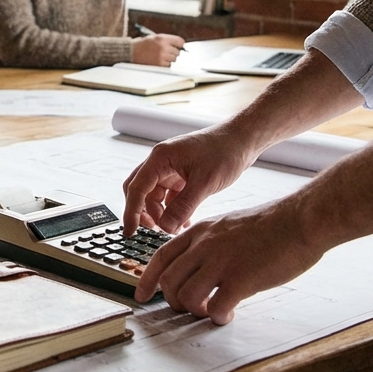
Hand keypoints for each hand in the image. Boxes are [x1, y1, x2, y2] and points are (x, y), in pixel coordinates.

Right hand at [123, 125, 256, 233]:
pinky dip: (172, 209)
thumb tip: (165, 227)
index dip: (131, 212)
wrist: (242, 140)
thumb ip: (183, 206)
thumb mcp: (204, 183)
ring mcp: (171, 168)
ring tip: (174, 227)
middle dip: (143, 212)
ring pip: (154, 195)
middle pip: (139, 190)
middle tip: (152, 230)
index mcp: (160, 158)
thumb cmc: (225, 151)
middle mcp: (161, 162)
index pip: (136, 188)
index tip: (129, 231)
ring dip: (160, 213)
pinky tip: (184, 220)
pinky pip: (169, 196)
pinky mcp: (181, 175)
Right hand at [131, 33, 184, 65]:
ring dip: (169, 59)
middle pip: (178, 52)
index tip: (178, 46)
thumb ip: (167, 40)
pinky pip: (168, 65)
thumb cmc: (142, 45)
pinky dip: (165, 64)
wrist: (131, 52)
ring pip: (174, 59)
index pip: (180, 41)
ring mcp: (162, 56)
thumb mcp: (154, 37)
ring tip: (160, 57)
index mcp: (162, 38)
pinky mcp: (159, 64)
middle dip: (173, 52)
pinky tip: (158, 61)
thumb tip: (179, 45)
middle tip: (165, 52)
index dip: (179, 44)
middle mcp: (163, 47)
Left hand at [135, 200, 325, 316]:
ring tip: (211, 311)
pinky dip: (217, 317)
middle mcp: (204, 246)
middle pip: (168, 281)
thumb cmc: (272, 225)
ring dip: (194, 311)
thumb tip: (203, 266)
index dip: (146, 279)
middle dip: (174, 301)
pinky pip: (214, 308)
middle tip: (191, 308)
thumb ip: (211, 243)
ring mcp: (221, 262)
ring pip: (185, 296)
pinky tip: (228, 314)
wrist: (300, 220)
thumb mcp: (228, 225)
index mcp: (200, 231)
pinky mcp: (241, 279)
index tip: (140, 295)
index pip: (160, 256)